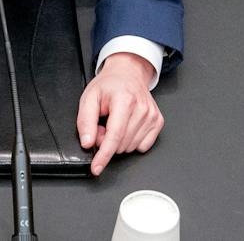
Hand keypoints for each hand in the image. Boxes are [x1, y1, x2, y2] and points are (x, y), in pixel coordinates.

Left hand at [76, 52, 162, 176]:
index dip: (104, 155)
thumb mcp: (89, 98)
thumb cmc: (109, 85)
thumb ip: (85, 121)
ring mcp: (152, 115)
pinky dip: (131, 141)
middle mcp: (141, 108)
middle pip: (121, 144)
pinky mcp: (158, 121)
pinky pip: (143, 146)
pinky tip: (127, 126)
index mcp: (124, 100)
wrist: (128, 73)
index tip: (97, 168)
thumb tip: (88, 143)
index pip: (114, 136)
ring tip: (115, 122)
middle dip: (107, 140)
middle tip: (103, 124)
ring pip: (131, 147)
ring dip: (119, 141)